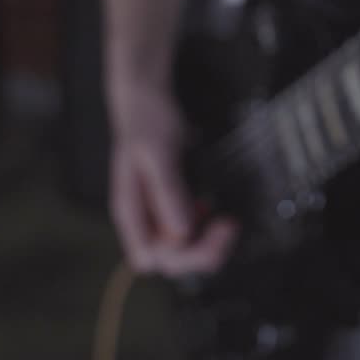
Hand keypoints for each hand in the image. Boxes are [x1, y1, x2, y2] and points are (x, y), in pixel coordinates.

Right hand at [107, 76, 237, 275]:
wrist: (146, 99)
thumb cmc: (146, 121)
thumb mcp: (158, 153)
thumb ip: (168, 192)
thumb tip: (182, 232)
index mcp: (130, 211)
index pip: (151, 257)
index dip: (182, 253)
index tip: (210, 227)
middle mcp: (141, 219)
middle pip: (169, 261)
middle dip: (203, 250)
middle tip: (229, 225)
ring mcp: (156, 215)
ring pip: (182, 250)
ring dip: (207, 242)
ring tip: (225, 220)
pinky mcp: (170, 206)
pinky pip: (188, 233)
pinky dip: (206, 229)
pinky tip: (214, 211)